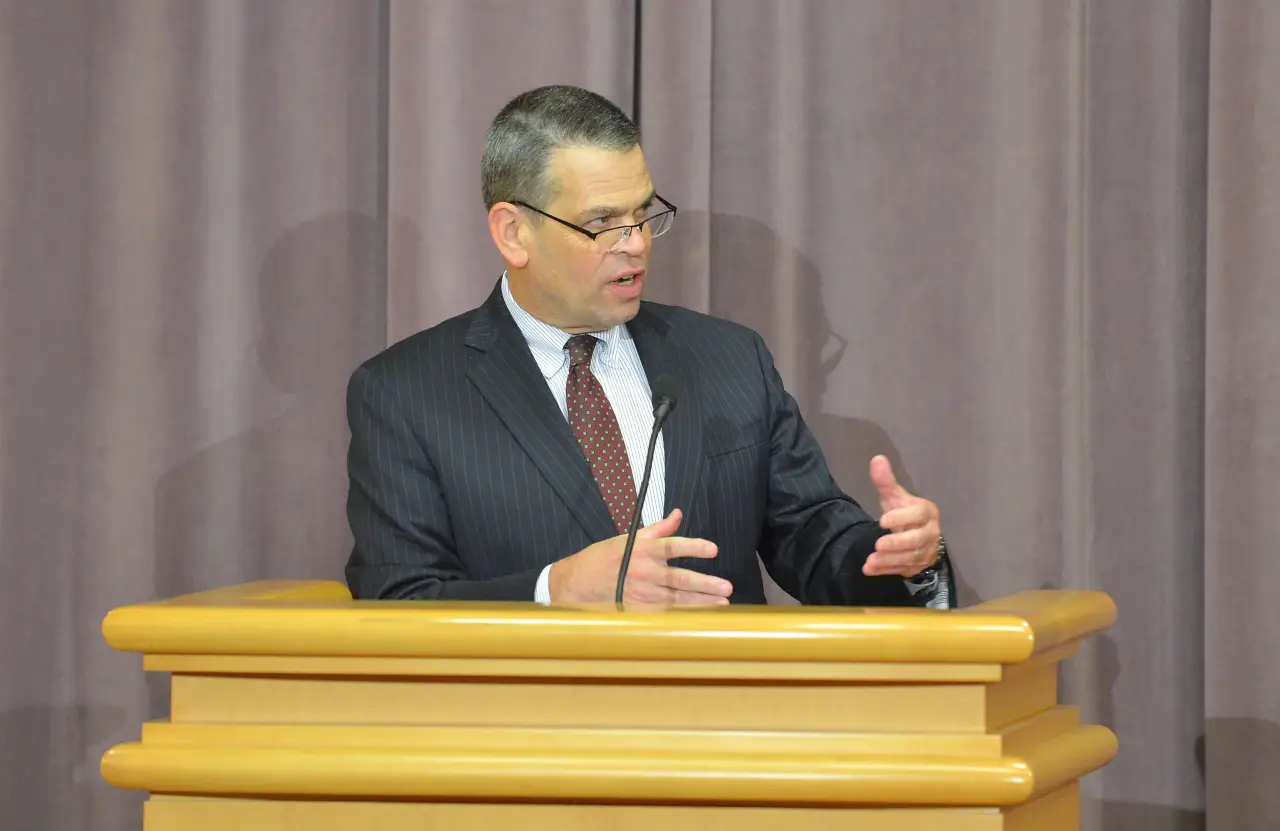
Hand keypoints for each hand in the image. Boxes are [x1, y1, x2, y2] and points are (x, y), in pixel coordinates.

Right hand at [549, 509, 733, 605]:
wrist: (576, 583)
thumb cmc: (603, 558)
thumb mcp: (629, 538)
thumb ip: (658, 529)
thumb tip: (678, 514)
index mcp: (642, 550)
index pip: (673, 546)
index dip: (693, 547)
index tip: (714, 550)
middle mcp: (643, 572)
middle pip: (679, 578)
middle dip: (704, 584)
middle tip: (726, 587)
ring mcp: (640, 594)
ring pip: (676, 599)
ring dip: (700, 602)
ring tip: (722, 604)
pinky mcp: (637, 610)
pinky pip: (664, 614)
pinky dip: (683, 616)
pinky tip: (701, 618)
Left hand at [863, 455, 941, 577]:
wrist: (917, 535)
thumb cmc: (905, 513)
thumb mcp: (895, 497)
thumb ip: (886, 481)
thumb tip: (877, 459)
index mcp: (927, 512)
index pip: (918, 515)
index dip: (902, 518)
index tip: (882, 520)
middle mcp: (930, 533)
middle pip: (917, 540)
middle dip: (897, 544)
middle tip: (878, 544)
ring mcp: (925, 552)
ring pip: (909, 558)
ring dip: (889, 561)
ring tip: (870, 560)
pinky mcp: (917, 566)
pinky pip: (902, 570)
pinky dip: (885, 571)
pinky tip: (869, 570)